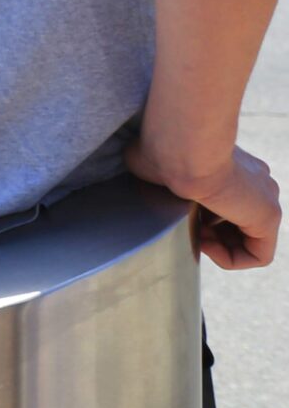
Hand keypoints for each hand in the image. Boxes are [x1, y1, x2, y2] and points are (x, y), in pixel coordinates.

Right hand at [129, 139, 279, 269]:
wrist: (180, 148)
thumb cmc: (160, 150)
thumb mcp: (153, 165)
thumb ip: (157, 174)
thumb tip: (138, 169)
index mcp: (232, 165)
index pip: (225, 202)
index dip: (199, 218)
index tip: (180, 216)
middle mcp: (255, 180)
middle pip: (237, 222)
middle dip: (210, 234)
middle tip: (187, 229)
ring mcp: (265, 197)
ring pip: (249, 240)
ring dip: (218, 247)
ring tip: (194, 239)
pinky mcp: (269, 216)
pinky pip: (259, 254)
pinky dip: (231, 259)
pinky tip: (206, 247)